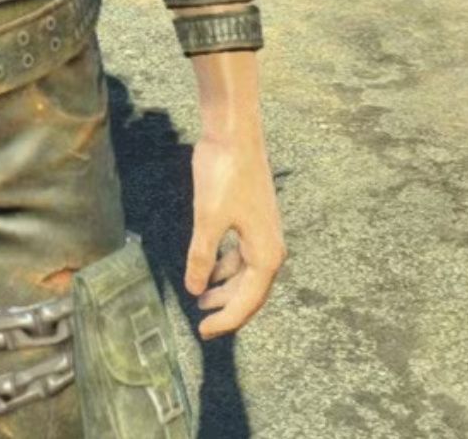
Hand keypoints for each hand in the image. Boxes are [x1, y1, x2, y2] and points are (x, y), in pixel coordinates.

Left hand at [184, 128, 285, 337]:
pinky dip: (227, 267)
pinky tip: (210, 271)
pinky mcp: (253, 219)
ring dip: (226, 289)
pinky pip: (242, 255)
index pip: (247, 301)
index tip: (204, 333)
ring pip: (247, 274)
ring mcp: (263, 233)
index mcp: (266, 253)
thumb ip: (202, 257)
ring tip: (202, 300)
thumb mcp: (207, 220)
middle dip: (228, 310)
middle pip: (251, 292)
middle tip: (203, 325)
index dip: (226, 320)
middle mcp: (271, 247)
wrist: (235, 134)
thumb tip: (196, 289)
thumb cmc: (224, 174)